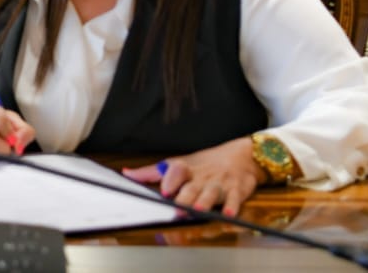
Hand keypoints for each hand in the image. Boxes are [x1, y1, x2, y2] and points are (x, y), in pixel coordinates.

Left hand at [122, 136, 264, 216]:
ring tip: (198, 210)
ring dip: (205, 202)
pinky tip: (227, 213)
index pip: (176, 170)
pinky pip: (234, 199)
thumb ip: (152, 172)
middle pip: (192, 187)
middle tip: (177, 209)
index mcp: (186, 169)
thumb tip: (127, 174)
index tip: (165, 191)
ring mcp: (219, 183)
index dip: (170, 180)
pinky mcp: (236, 191)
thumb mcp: (178, 164)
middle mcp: (201, 177)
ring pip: (211, 193)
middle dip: (185, 198)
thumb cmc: (204, 164)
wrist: (240, 155)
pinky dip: (232, 207)